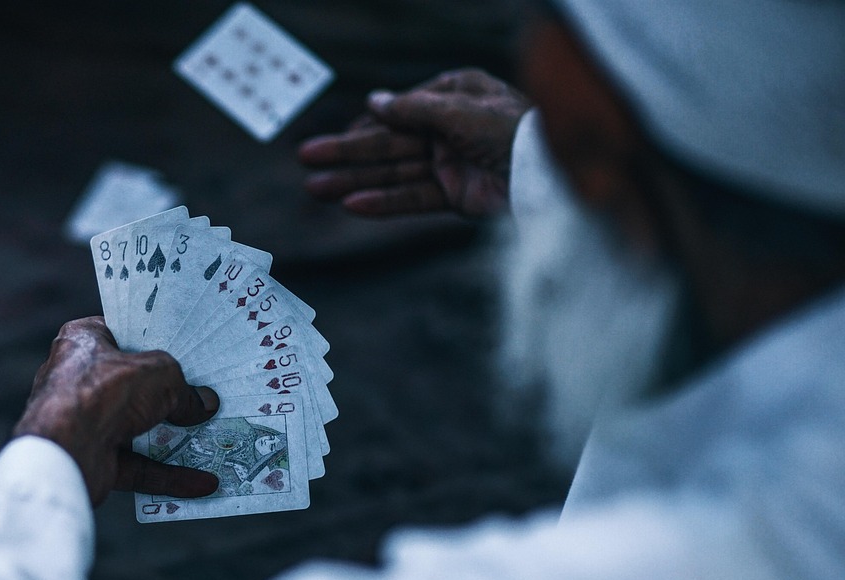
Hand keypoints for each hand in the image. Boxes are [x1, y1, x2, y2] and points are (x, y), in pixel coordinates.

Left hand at [12, 317, 219, 505]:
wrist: (65, 451)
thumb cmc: (103, 393)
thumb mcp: (159, 375)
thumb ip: (183, 387)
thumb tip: (204, 404)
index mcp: (83, 340)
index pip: (122, 333)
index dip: (153, 339)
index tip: (186, 348)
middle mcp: (80, 379)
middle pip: (134, 383)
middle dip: (169, 393)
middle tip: (206, 393)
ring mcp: (86, 421)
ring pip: (138, 427)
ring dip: (173, 436)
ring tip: (211, 436)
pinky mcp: (95, 458)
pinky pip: (139, 465)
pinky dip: (170, 474)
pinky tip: (203, 482)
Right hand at [298, 68, 530, 217]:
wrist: (552, 179)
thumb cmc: (513, 132)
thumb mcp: (458, 110)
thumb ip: (412, 108)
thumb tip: (374, 101)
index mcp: (455, 95)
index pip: (399, 110)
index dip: (364, 125)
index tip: (335, 138)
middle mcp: (450, 128)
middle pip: (389, 142)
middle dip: (347, 153)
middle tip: (306, 160)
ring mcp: (451, 163)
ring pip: (394, 172)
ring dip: (354, 180)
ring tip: (316, 188)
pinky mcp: (456, 196)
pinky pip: (412, 199)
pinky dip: (383, 203)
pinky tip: (352, 205)